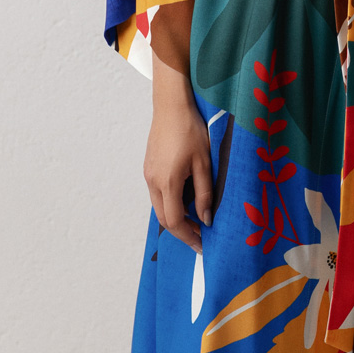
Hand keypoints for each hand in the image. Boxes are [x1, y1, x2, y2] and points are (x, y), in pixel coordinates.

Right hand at [145, 51, 213, 253]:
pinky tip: (186, 200)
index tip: (203, 246)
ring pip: (159, 207)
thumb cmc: (191, 131)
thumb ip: (204, 194)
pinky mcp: (149, 168)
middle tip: (202, 236)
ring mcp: (148, 175)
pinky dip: (171, 204)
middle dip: (182, 231)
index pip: (174, 222)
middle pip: (164, 218)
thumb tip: (205, 219)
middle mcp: (153, 182)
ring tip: (197, 219)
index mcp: (167, 183)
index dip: (189, 237)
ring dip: (176, 217)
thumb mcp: (205, 164)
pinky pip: (158, 194)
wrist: (171, 106)